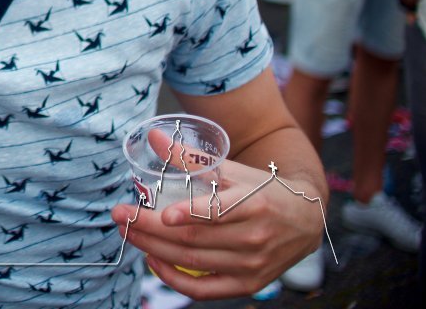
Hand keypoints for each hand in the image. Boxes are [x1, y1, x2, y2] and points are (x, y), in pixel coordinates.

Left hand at [110, 152, 325, 298]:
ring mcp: (252, 265)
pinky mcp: (248, 284)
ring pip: (193, 260)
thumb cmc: (263, 189)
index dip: (189, 214)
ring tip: (127, 231)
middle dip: (149, 228)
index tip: (161, 213)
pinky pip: (204, 289)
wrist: (306, 220)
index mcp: (254, 203)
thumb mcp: (233, 169)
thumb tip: (153, 137)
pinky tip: (153, 261)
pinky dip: (175, 278)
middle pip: (194, 238)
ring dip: (153, 248)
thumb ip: (192, 157)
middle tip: (119, 214)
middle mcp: (255, 238)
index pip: (218, 212)